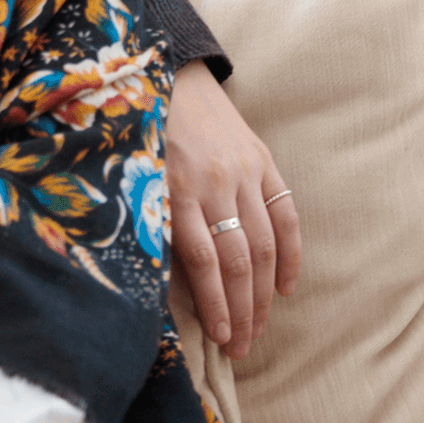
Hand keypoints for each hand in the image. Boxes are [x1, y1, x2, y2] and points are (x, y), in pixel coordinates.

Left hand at [166, 60, 301, 358]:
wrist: (168, 73)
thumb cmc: (138, 132)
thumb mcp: (133, 174)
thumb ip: (149, 219)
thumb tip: (154, 281)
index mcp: (175, 187)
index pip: (204, 260)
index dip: (215, 304)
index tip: (220, 340)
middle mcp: (214, 182)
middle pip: (238, 260)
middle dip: (242, 311)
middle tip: (241, 349)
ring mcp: (244, 171)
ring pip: (264, 244)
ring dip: (264, 294)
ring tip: (259, 329)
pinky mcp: (264, 161)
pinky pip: (286, 214)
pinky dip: (290, 255)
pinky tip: (285, 288)